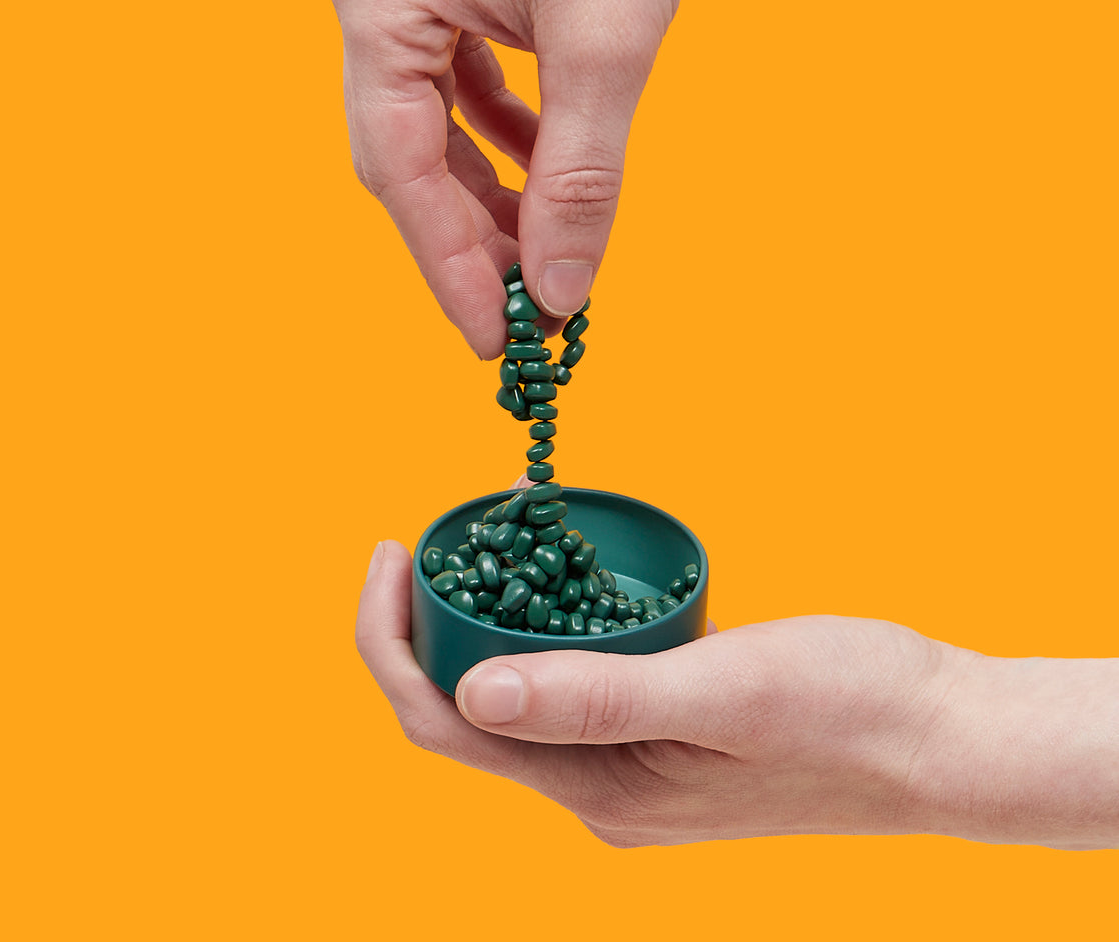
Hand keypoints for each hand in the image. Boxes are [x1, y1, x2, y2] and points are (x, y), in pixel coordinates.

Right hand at [327, 0, 791, 355]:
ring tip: (541, 247)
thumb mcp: (609, 46)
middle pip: (403, 152)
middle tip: (530, 305)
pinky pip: (451, 80)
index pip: (398, 169)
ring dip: (484, 190)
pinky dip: (496, 132)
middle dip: (468, 234)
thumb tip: (563, 294)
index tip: (499, 341)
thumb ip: (578, 183)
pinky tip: (542, 161)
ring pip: (427, 123)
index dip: (449, 267)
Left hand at [357, 541, 1118, 846]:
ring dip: (486, 620)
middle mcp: (599, 785)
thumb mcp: (720, 690)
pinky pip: (574, 674)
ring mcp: (629, 759)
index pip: (445, 725)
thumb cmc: (846, 710)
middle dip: (427, 625)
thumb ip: (596, 697)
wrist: (939, 734)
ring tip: (479, 541)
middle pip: (467, 709)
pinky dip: (547, 621)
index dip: (393, 642)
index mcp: (599, 791)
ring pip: (519, 689)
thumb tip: (469, 694)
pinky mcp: (661, 725)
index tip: (389, 551)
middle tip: (425, 538)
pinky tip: (557, 570)